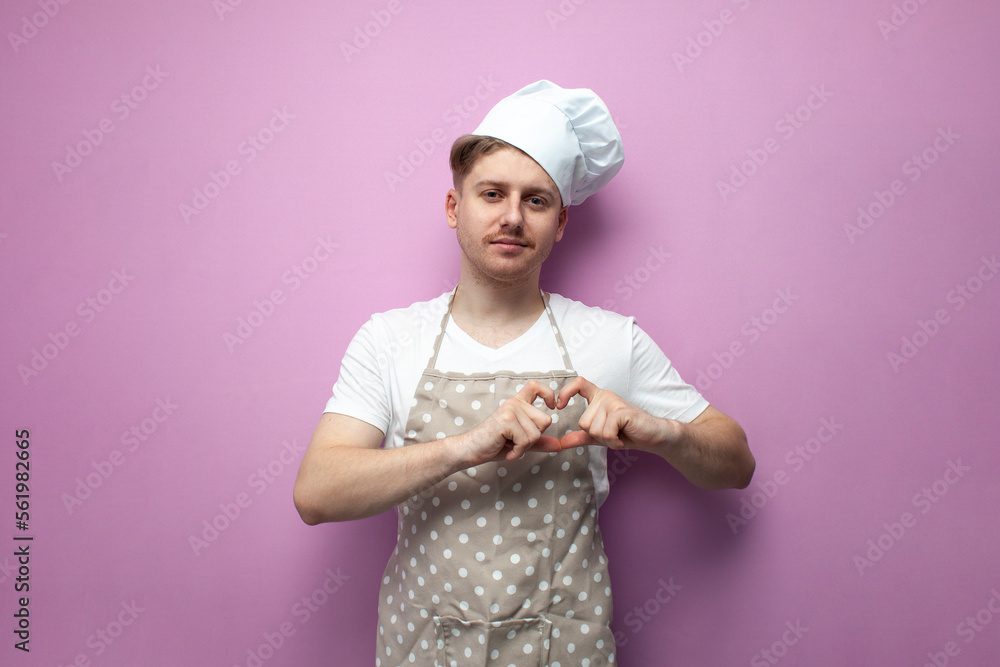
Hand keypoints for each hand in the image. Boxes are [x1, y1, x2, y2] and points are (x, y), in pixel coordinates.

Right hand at [456, 380, 563, 464]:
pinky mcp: (506, 420)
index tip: (552, 406)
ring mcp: (510, 410)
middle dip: (534, 438)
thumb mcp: (521, 443)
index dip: (548, 393)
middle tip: (515, 442)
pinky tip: (507, 450)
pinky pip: (526, 440)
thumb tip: (559, 445)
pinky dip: (518, 451)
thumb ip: (539, 442)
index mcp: (517, 403)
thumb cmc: (493, 444)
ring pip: (536, 433)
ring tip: (509, 445)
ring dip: (524, 447)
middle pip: (545, 420)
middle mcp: (514, 403)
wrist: (471, 450)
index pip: (536, 386)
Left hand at [556, 376, 679, 451]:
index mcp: (599, 398)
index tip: (559, 405)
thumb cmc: (629, 433)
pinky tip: (623, 437)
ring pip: (594, 430)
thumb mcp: (601, 437)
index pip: (578, 384)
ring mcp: (613, 402)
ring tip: (620, 435)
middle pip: (583, 422)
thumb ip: (582, 437)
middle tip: (614, 434)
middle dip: (598, 436)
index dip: (565, 392)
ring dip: (607, 440)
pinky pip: (605, 432)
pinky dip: (614, 441)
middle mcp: (605, 396)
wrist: (654, 436)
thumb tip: (562, 441)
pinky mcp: (621, 411)